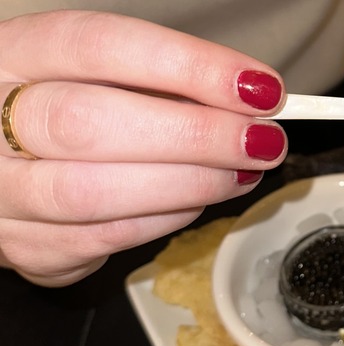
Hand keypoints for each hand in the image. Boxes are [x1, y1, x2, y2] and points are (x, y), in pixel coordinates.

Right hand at [0, 11, 286, 286]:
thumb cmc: (61, 107)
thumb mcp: (94, 75)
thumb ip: (160, 82)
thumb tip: (247, 100)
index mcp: (13, 55)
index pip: (100, 47)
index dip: (189, 67)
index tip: (259, 87)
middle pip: (89, 125)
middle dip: (196, 135)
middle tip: (263, 140)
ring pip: (93, 194)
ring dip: (190, 184)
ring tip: (243, 172)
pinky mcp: (20, 245)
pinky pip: (103, 240)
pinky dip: (165, 220)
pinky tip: (198, 201)